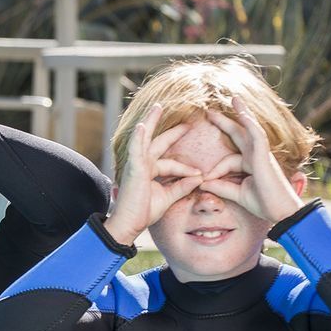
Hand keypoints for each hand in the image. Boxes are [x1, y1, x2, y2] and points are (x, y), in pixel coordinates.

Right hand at [102, 112, 204, 245]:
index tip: (201, 174)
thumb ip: (182, 186)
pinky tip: (143, 125)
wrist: (130, 223)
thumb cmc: (144, 212)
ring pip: (145, 138)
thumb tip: (198, 178)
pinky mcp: (133, 168)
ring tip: (158, 106)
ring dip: (151, 121)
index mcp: (150, 170)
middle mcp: (143, 164)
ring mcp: (136, 164)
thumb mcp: (168, 197)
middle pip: (158, 142)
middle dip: (172, 131)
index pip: (172, 163)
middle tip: (186, 120)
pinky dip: (139, 137)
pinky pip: (136, 149)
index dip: (187, 168)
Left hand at [202, 99, 304, 223]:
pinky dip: (250, 124)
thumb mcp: (236, 194)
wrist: (281, 213)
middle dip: (225, 122)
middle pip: (239, 134)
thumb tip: (202, 182)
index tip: (204, 182)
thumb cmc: (264, 204)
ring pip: (251, 128)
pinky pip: (257, 135)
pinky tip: (243, 113)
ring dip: (242, 113)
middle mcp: (256, 155)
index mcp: (250, 164)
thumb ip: (220, 186)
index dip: (215, 171)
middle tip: (210, 111)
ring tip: (234, 99)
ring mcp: (262, 154)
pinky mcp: (264, 156)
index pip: (228, 160)